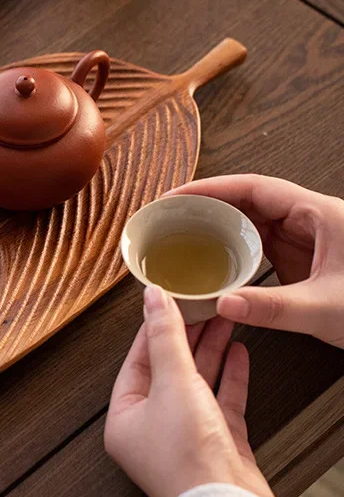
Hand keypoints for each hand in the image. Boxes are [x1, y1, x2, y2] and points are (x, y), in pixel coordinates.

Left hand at [104, 285, 275, 496]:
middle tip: (202, 306)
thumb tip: (153, 299)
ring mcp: (185, 437)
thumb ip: (165, 337)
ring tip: (224, 320)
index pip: (136, 361)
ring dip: (210, 351)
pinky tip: (239, 353)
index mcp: (124, 418)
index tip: (167, 302)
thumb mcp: (172, 383)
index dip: (153, 329)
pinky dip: (229, 377)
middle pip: (167, 370)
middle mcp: (151, 428)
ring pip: (196, 383)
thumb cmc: (188, 457)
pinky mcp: (217, 445)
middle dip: (186, 337)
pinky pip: (220, 402)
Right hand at [170, 175, 343, 347]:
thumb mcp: (328, 308)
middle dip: (205, 204)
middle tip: (168, 215)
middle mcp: (310, 221)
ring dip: (216, 226)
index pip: (254, 188)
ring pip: (252, 223)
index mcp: (319, 215)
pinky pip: (260, 246)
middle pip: (247, 201)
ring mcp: (306, 240)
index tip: (176, 196)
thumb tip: (223, 303)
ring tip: (180, 234)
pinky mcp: (305, 260)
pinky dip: (231, 249)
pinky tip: (212, 261)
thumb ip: (273, 307)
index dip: (210, 188)